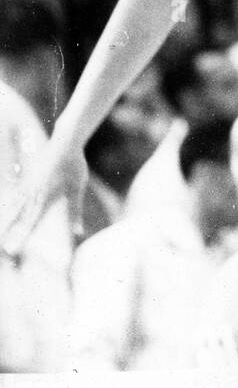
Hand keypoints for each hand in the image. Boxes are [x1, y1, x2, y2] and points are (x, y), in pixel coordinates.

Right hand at [0, 139, 87, 261]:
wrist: (66, 140)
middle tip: (4, 248)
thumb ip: (75, 210)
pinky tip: (6, 210)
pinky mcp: (29, 177)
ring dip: (7, 218)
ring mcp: (29, 182)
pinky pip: (16, 193)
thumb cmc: (74, 164)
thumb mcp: (78, 187)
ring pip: (14, 204)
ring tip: (0, 232)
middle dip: (10, 231)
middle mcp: (34, 189)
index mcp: (45, 193)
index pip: (31, 219)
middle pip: (19, 214)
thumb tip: (79, 232)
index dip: (22, 234)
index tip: (13, 248)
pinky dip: (9, 204)